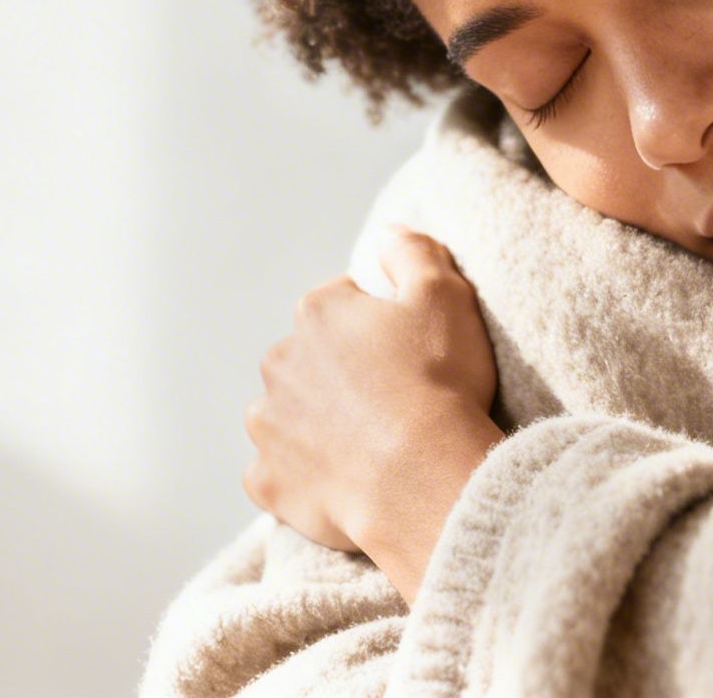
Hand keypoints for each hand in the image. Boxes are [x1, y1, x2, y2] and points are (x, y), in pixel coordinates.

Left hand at [243, 226, 501, 602]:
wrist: (424, 476)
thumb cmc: (439, 382)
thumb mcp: (445, 296)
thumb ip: (412, 252)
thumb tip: (386, 234)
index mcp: (318, 312)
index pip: (344, 305)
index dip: (382, 329)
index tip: (411, 355)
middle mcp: (279, 362)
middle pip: (311, 360)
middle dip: (341, 376)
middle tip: (394, 401)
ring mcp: (268, 425)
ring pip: (286, 415)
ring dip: (314, 424)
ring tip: (367, 444)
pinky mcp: (267, 480)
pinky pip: (278, 473)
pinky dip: (301, 476)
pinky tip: (341, 480)